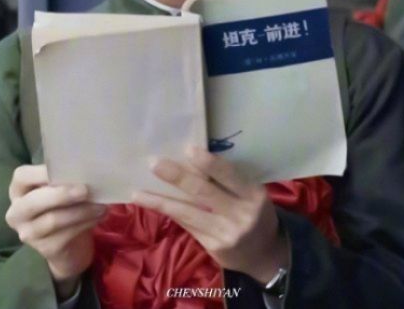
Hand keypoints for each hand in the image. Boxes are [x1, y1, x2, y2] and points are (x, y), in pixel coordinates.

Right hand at [5, 165, 105, 299]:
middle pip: (34, 202)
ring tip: (101, 205)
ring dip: (81, 211)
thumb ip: (64, 180)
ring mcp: (29, 233)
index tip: (67, 168)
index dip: (41, 172)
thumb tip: (87, 168)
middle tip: (86, 190)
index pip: (21, 176)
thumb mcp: (62, 191)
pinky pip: (66, 235)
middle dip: (61, 194)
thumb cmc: (65, 208)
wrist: (70, 248)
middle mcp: (17, 213)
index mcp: (18, 191)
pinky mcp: (45, 249)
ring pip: (53, 220)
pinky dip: (85, 223)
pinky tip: (99, 216)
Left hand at [132, 146, 289, 284]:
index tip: (187, 149)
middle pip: (204, 192)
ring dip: (160, 201)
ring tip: (138, 192)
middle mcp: (240, 214)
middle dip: (177, 177)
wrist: (265, 255)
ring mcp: (225, 233)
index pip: (229, 175)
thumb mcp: (251, 195)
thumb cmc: (256, 215)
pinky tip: (152, 204)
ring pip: (187, 212)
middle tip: (154, 163)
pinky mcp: (213, 247)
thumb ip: (229, 182)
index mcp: (253, 195)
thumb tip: (191, 160)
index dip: (208, 163)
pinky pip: (187, 225)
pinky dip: (169, 212)